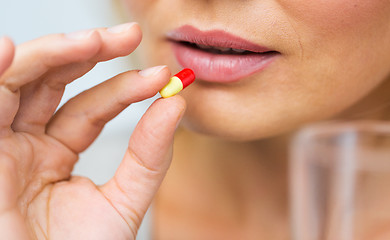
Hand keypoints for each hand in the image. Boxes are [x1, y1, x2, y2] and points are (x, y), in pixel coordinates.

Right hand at [0, 23, 184, 239]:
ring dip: (53, 54)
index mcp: (54, 155)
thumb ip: (148, 157)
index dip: (125, 88)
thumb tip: (176, 104)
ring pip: (19, 82)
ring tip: (94, 40)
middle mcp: (24, 144)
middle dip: (89, 53)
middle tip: (129, 36)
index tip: (162, 76)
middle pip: (52, 83)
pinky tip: (9, 50)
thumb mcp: (122, 203)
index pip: (90, 108)